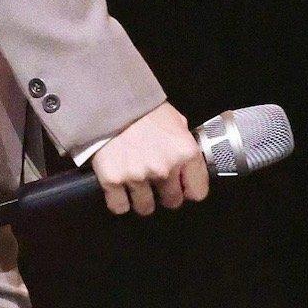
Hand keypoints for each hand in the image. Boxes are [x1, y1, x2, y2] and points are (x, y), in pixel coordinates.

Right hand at [90, 100, 209, 215]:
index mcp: (185, 152)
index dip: (189, 189)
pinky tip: (119, 189)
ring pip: (146, 208)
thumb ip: (184, 144)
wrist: (109, 99)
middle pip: (172, 202)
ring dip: (142, 199)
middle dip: (165, 193)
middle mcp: (164, 168)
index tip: (183, 186)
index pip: (198, 192)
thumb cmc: (143, 107)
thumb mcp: (175, 120)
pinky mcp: (113, 180)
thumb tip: (189, 162)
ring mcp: (138, 176)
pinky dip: (118, 201)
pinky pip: (119, 206)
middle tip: (155, 180)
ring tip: (136, 184)